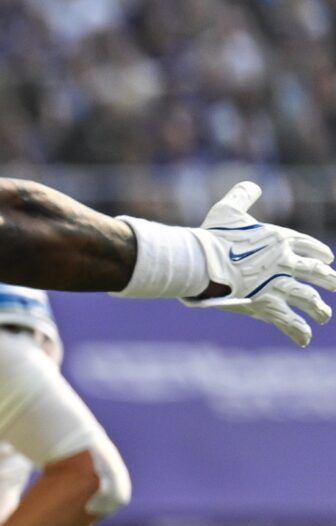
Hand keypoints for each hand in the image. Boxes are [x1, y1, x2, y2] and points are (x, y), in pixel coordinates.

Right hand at [188, 182, 335, 346]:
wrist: (201, 262)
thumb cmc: (211, 236)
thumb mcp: (227, 209)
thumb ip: (242, 195)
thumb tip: (253, 185)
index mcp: (280, 239)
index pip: (309, 246)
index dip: (320, 253)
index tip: (328, 259)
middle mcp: (285, 263)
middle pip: (315, 272)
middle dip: (329, 279)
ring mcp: (278, 285)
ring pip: (307, 298)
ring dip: (318, 308)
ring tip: (325, 316)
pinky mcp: (266, 305)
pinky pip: (287, 320)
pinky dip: (297, 331)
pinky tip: (306, 339)